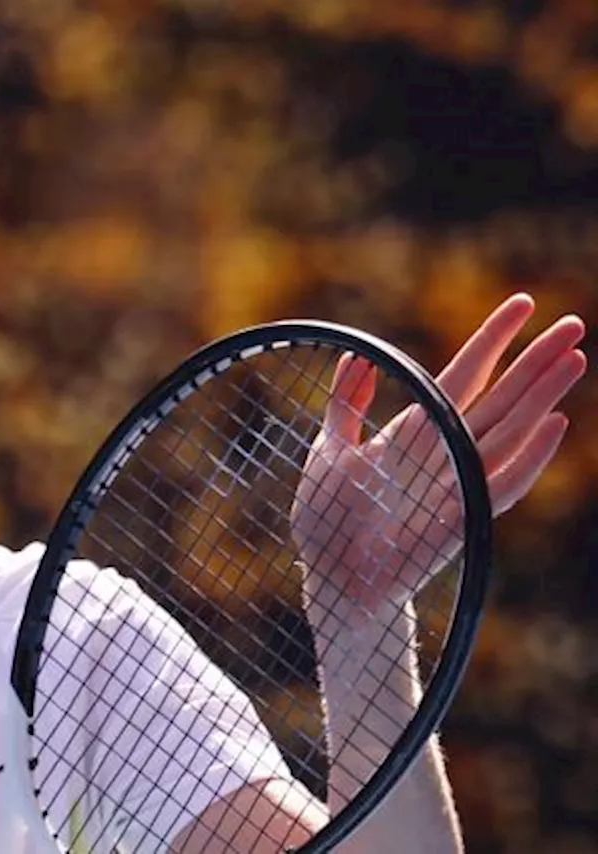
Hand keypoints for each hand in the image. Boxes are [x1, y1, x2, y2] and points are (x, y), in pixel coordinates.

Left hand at [290, 294, 586, 629]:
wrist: (331, 579)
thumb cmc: (329, 518)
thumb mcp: (330, 451)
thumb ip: (346, 405)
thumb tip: (357, 354)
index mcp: (418, 432)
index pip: (463, 375)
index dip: (492, 340)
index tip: (522, 303)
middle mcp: (447, 454)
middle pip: (499, 399)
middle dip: (535, 362)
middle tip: (573, 323)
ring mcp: (459, 486)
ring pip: (509, 433)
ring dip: (541, 398)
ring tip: (574, 359)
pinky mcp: (463, 522)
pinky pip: (503, 486)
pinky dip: (529, 459)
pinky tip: (556, 425)